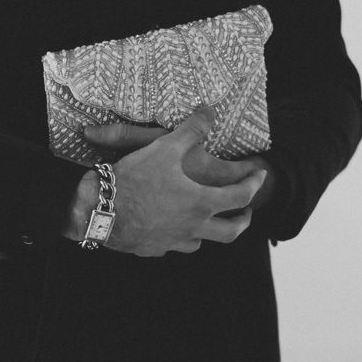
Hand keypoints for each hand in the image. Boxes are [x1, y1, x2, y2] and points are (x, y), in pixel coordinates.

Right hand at [67, 106, 267, 257]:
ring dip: (210, 232)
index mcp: (201, 203)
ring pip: (201, 242)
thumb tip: (209, 112)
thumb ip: (191, 130)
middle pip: (230, 232)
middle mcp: (192, 227)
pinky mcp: (153, 249)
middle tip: (246, 212)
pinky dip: (178, 237)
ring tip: (208, 221)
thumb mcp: (165, 146)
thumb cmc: (135, 179)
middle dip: (242, 220)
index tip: (260, 177)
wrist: (100, 210)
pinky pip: (173, 246)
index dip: (255, 185)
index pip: (240, 197)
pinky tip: (170, 228)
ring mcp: (173, 241)